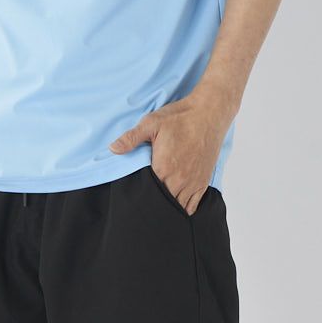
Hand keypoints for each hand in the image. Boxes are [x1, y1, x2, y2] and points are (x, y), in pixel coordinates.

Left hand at [108, 84, 236, 215]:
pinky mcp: (203, 181)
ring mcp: (192, 182)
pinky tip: (176, 205)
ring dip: (169, 207)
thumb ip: (131, 138)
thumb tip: (112, 149)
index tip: (134, 195)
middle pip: (163, 203)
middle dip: (154, 204)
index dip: (141, 195)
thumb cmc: (180, 117)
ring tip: (159, 205)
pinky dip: (184, 208)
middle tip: (144, 202)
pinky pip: (193, 205)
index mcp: (163, 168)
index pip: (148, 193)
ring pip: (178, 207)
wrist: (209, 113)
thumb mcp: (151, 123)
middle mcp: (179, 180)